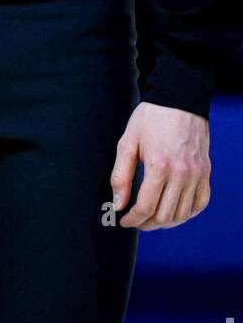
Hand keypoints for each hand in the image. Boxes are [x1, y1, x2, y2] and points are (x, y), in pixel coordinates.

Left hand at [111, 101, 209, 228]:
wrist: (178, 99)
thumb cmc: (150, 118)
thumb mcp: (128, 142)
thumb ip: (120, 175)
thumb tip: (118, 204)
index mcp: (159, 165)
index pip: (146, 207)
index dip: (132, 219)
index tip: (123, 220)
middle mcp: (181, 173)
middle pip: (165, 215)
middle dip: (146, 223)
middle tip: (136, 220)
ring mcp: (197, 174)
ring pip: (182, 214)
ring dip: (165, 222)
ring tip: (151, 218)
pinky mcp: (205, 172)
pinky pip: (200, 203)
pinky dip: (187, 213)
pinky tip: (174, 211)